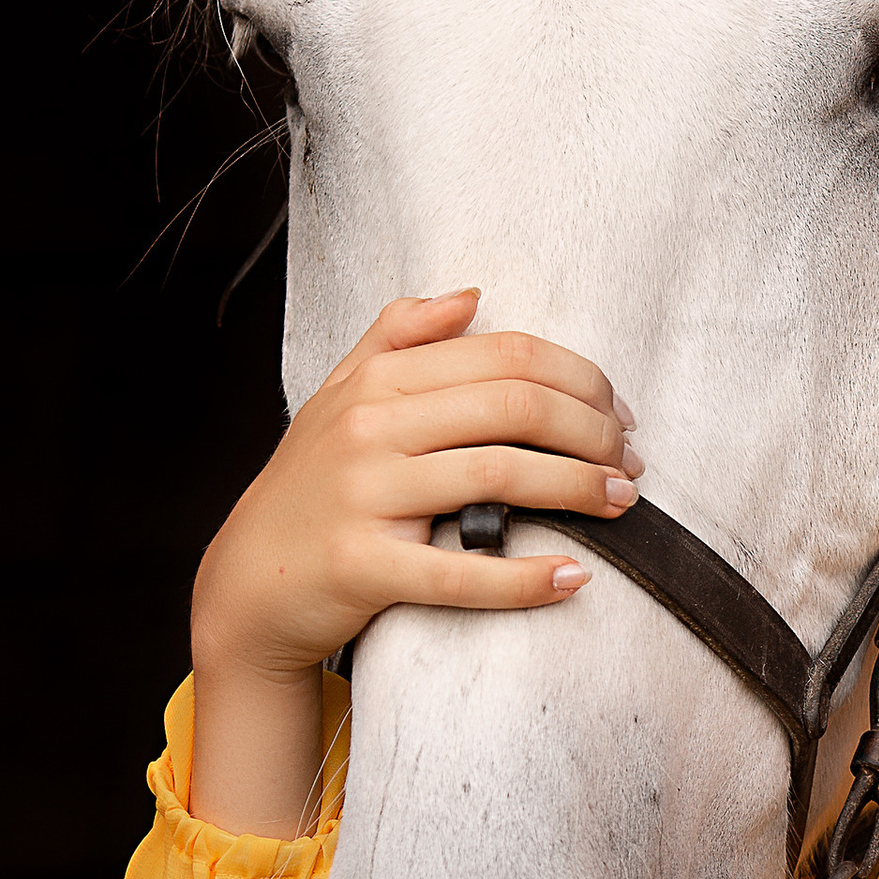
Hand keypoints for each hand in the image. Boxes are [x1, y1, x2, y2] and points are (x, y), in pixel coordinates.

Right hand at [188, 290, 641, 834]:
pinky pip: (460, 571)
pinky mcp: (365, 567)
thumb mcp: (339, 396)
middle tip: (630, 459)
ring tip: (621, 501)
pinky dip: (525, 579)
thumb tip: (471, 295)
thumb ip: (400, 337)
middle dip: (592, 430)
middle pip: (514, 407)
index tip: (618, 412)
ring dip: (580, 488)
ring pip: (499, 476)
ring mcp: (366, 497)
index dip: (580, 379)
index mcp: (378, 382)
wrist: (248, 583)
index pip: (505, 356)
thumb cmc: (310, 487)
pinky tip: (572, 577)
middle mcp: (370, 428)